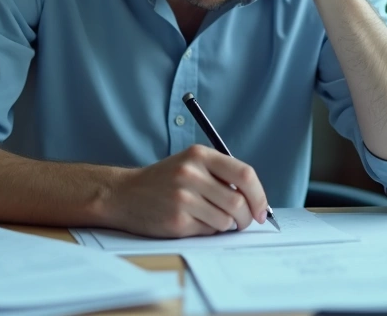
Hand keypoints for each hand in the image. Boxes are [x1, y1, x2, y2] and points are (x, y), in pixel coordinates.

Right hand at [106, 145, 269, 237]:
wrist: (124, 194)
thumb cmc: (163, 181)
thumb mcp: (191, 165)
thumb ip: (221, 175)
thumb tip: (256, 201)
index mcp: (199, 155)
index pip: (244, 174)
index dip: (259, 195)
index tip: (262, 210)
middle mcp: (191, 173)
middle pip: (238, 202)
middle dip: (247, 218)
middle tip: (244, 222)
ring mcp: (183, 198)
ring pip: (226, 220)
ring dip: (225, 225)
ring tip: (210, 218)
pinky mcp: (176, 220)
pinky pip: (208, 231)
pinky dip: (208, 230)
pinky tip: (193, 222)